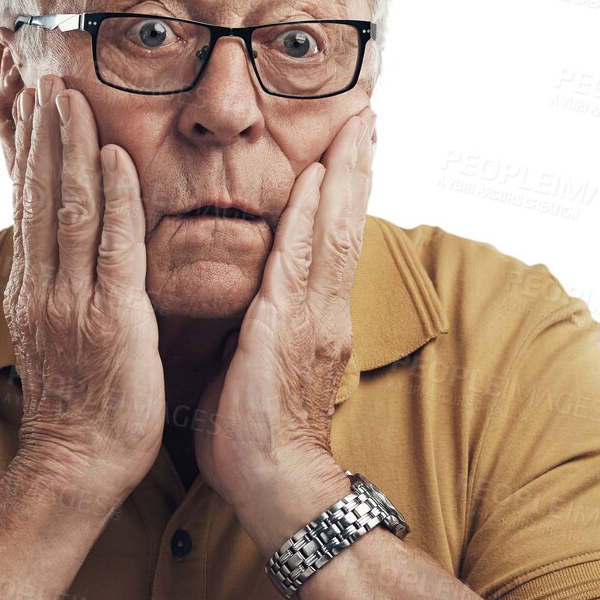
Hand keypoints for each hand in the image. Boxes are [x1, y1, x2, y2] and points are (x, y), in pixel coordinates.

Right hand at [3, 74, 164, 512]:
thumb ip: (59, 289)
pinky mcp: (111, 319)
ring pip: (70, 208)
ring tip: (68, 95)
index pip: (28, 204)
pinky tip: (113, 156)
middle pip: (40, 195)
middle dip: (42, 132)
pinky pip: (112, 247)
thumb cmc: (79, 408)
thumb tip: (61, 252)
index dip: (27, 150)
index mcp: (31, 289)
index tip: (27, 102)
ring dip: (70, 147)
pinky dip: (114, 198)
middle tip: (44, 75)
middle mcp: (43, 287)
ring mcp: (72, 302)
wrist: (76, 465)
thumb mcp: (56, 336)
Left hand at [193, 107, 376, 544]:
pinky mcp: (288, 328)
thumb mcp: (251, 367)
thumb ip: (252, 329)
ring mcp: (312, 318)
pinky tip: (316, 180)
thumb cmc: (255, 437)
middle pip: (346, 223)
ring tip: (356, 127)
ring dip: (344, 175)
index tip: (347, 149)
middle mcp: (323, 311)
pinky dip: (312, 217)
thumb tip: (234, 307)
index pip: (330, 242)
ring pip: (334, 231)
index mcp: (313, 319)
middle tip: (366, 115)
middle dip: (355, 168)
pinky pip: (301, 260)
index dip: (340, 194)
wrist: (273, 485)